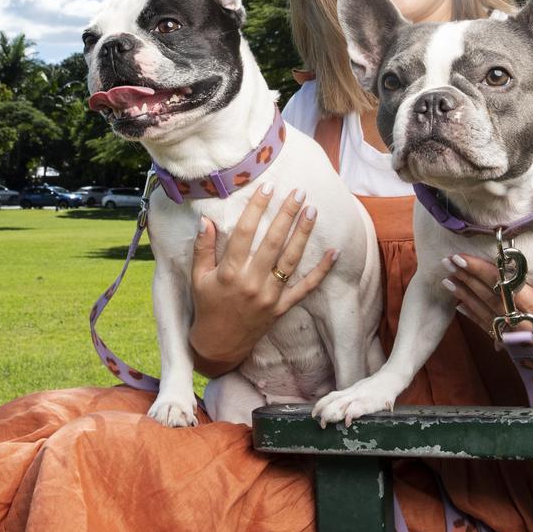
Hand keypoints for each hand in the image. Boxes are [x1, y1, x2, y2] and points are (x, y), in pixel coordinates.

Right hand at [187, 184, 339, 373]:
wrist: (219, 344)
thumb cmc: (208, 305)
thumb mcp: (198, 277)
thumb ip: (203, 248)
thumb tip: (206, 219)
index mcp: (230, 272)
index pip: (245, 232)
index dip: (257, 207)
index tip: (268, 187)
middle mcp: (252, 282)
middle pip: (273, 241)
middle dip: (287, 214)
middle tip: (299, 192)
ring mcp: (270, 295)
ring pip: (291, 260)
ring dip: (303, 234)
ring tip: (313, 211)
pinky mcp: (282, 307)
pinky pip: (305, 288)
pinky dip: (321, 271)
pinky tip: (334, 253)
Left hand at [443, 255, 532, 396]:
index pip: (508, 290)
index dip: (484, 273)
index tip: (464, 258)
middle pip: (493, 304)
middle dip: (469, 283)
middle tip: (448, 264)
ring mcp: (530, 349)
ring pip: (490, 321)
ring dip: (468, 300)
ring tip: (449, 283)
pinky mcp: (530, 357)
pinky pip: (497, 336)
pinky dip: (478, 321)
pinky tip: (465, 309)